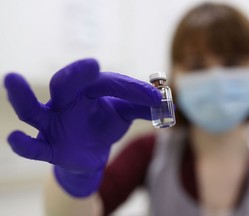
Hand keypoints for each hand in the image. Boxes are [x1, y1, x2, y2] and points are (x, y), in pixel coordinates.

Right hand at [4, 59, 160, 196]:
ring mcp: (52, 124)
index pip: (105, 83)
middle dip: (75, 75)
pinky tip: (14, 139)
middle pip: (64, 84)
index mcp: (85, 91)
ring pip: (33, 110)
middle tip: (91, 66)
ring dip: (22, 97)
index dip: (130, 89)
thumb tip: (165, 104)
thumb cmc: (103, 126)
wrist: (90, 153)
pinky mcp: (49, 147)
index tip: (154, 97)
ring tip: (11, 79)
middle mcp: (65, 102)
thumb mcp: (123, 115)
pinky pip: (34, 147)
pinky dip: (24, 144)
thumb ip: (141, 108)